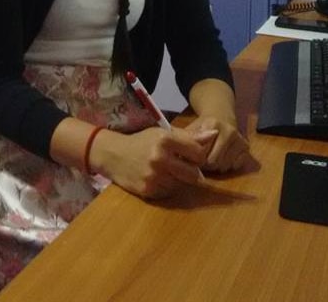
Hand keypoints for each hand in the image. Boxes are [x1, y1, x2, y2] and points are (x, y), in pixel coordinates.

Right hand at [90, 126, 217, 199]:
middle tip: (181, 165)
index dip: (198, 156)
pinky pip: (169, 193)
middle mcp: (160, 158)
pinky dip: (167, 187)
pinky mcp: (148, 190)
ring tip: (167, 171)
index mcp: (165, 140)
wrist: (113, 155)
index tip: (190, 155)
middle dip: (191, 171)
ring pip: (182, 185)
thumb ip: (189, 136)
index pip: (199, 154)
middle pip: (194, 174)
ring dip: (178, 180)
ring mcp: (154, 176)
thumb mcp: (163, 133)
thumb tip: (214, 134)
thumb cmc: (142, 141)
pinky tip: (157, 178)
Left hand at [185, 115, 248, 172]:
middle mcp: (229, 130)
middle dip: (206, 165)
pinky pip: (236, 166)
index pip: (202, 153)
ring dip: (217, 166)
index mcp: (212, 125)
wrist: (221, 115)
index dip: (195, 159)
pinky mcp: (246, 146)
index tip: (192, 158)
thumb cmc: (203, 126)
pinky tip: (223, 157)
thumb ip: (185, 140)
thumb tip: (177, 155)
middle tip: (202, 160)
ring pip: (225, 166)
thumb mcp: (192, 128)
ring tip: (212, 157)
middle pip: (214, 162)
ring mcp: (239, 138)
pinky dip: (228, 166)